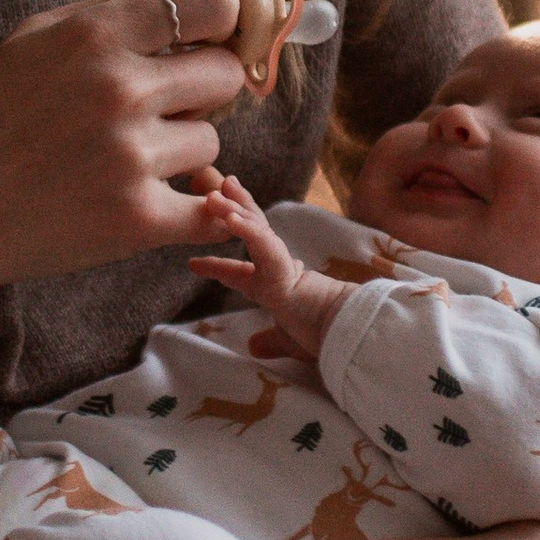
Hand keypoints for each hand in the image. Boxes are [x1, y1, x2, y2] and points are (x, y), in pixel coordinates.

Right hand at [0, 0, 248, 311]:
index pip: (213, 2)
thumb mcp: (40, 37)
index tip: (207, 39)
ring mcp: (130, 157)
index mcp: (94, 36)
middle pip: (225, 73)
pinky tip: (171, 200)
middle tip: (165, 105)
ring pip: (211, 141)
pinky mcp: (138, 220)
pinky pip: (213, 209)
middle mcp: (118, 90)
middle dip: (203, 88)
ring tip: (131, 156)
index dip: (221, 20)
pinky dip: (202, 210)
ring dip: (182, 151)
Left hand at [186, 172, 341, 357]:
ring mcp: (281, 267)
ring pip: (255, 230)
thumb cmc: (324, 336)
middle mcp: (278, 270)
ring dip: (233, 211)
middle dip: (234, 210)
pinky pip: (262, 244)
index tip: (194, 264)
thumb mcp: (290, 340)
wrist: (345, 335)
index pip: (243, 270)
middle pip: (252, 232)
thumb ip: (272, 341)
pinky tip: (230, 217)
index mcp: (277, 285)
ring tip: (212, 195)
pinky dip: (246, 230)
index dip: (219, 265)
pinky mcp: (284, 270)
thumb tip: (254, 348)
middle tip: (214, 192)